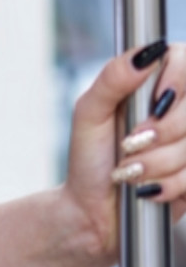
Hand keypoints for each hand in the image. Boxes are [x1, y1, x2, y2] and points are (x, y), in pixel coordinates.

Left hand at [63, 39, 185, 264]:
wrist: (93, 212)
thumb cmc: (89, 158)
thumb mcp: (90, 112)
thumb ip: (113, 78)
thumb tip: (146, 53)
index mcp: (152, 87)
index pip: (185, 60)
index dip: (178, 80)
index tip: (156, 102)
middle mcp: (177, 113)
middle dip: (162, 131)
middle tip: (132, 143)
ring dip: (157, 163)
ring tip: (130, 171)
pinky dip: (168, 185)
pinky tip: (148, 190)